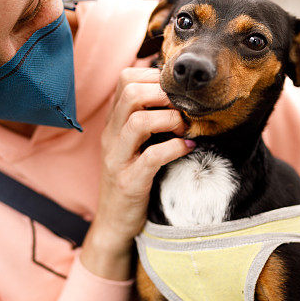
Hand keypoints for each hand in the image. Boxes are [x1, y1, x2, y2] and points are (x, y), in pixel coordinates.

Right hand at [81, 68, 191, 278]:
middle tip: (183, 109)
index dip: (155, 77)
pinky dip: (175, 148)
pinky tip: (187, 149)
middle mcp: (111, 135)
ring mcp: (118, 158)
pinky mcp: (129, 181)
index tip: (176, 92)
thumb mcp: (135, 144)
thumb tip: (179, 95)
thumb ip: (148, 120)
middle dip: (164, 94)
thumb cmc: (133, 179)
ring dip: (170, 120)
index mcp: (113, 123)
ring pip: (139, 120)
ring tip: (185, 129)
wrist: (115, 223)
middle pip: (131, 92)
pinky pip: (152, 156)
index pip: (126, 78)